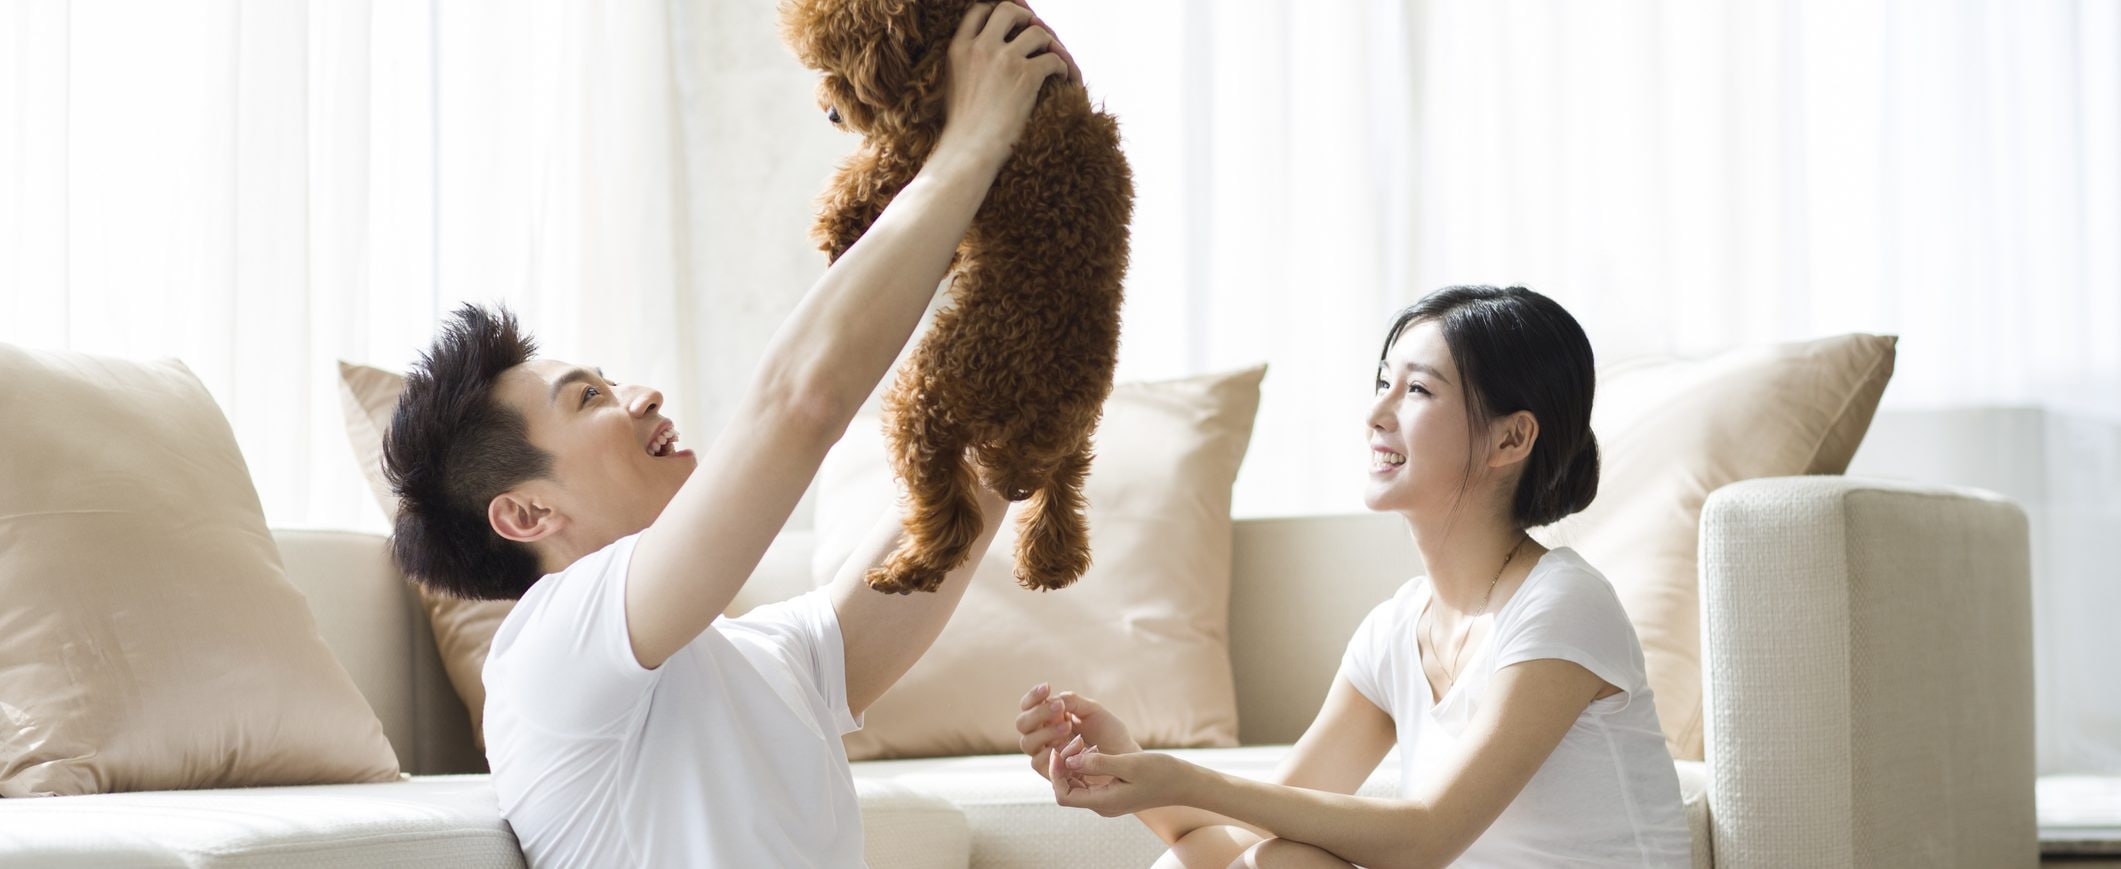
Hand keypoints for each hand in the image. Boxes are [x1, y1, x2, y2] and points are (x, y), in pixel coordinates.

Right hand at [936, 2, 1073, 169]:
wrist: (969, 150)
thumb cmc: (962, 128)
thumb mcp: (953, 84)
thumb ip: (967, 62)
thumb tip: (985, 56)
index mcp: (958, 48)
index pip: (978, 11)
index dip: (996, 13)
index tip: (1008, 25)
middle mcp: (981, 47)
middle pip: (1008, 10)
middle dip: (1025, 17)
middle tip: (1032, 33)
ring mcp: (1005, 59)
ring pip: (1038, 32)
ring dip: (1048, 44)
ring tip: (1050, 58)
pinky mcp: (1027, 76)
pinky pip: (1054, 59)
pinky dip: (1062, 68)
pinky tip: (1060, 79)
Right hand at [1016, 683, 1140, 780]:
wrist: (1124, 755)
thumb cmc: (1109, 732)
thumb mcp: (1093, 710)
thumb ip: (1073, 702)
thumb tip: (1053, 698)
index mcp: (1049, 718)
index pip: (1029, 706)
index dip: (1033, 697)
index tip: (1047, 687)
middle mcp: (1043, 735)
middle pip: (1022, 723)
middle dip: (1038, 713)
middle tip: (1060, 707)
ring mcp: (1046, 754)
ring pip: (1027, 743)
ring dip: (1044, 732)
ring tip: (1066, 727)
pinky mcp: (1052, 772)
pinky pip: (1037, 763)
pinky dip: (1048, 753)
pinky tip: (1065, 746)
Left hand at [1050, 735, 1188, 817]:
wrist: (1183, 783)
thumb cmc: (1161, 773)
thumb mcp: (1129, 764)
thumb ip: (1098, 763)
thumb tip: (1069, 761)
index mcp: (1104, 802)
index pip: (1063, 795)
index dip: (1055, 774)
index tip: (1061, 751)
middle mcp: (1102, 805)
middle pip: (1066, 789)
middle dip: (1063, 765)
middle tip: (1074, 741)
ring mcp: (1106, 800)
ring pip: (1075, 784)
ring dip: (1072, 764)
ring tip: (1082, 742)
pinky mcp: (1112, 792)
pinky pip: (1087, 781)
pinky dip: (1084, 765)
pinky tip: (1092, 749)